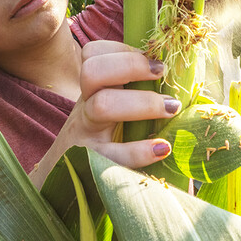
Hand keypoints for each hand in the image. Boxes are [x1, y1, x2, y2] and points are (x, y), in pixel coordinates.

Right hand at [32, 41, 177, 183]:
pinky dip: (139, 150)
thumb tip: (178, 78)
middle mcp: (84, 108)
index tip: (155, 62)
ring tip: (170, 109)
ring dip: (142, 103)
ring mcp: (85, 136)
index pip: (93, 55)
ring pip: (102, 105)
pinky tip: (163, 148)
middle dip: (130, 66)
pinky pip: (111, 154)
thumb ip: (131, 96)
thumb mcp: (109, 115)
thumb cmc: (101, 146)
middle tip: (161, 74)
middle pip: (93, 71)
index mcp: (90, 92)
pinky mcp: (90, 165)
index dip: (124, 51)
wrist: (61, 189)